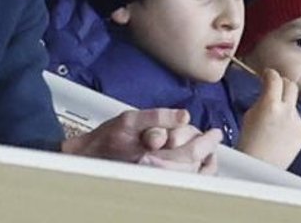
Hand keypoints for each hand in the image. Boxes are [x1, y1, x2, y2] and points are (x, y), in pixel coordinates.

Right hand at [62, 108, 215, 172]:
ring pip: (189, 178)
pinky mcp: (150, 183)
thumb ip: (157, 118)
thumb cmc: (105, 139)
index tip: (215, 133)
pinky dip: (191, 175)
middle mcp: (156, 173)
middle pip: (193, 168)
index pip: (192, 154)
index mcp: (153, 158)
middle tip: (213, 140)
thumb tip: (183, 116)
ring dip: (201, 165)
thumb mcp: (130, 119)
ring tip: (208, 154)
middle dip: (206, 153)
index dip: (207, 143)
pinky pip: (180, 183)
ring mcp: (154, 181)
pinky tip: (194, 167)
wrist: (86, 159)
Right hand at [237, 69, 300, 168]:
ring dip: (285, 106)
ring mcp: (297, 123)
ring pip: (293, 105)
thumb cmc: (249, 142)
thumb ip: (263, 100)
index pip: (275, 78)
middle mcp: (287, 111)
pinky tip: (280, 133)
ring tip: (274, 121)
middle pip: (291, 85)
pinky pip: (297, 120)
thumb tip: (269, 93)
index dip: (270, 74)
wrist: (259, 166)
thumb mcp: (250, 115)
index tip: (268, 75)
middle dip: (283, 83)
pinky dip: (289, 122)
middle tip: (275, 87)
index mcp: (270, 104)